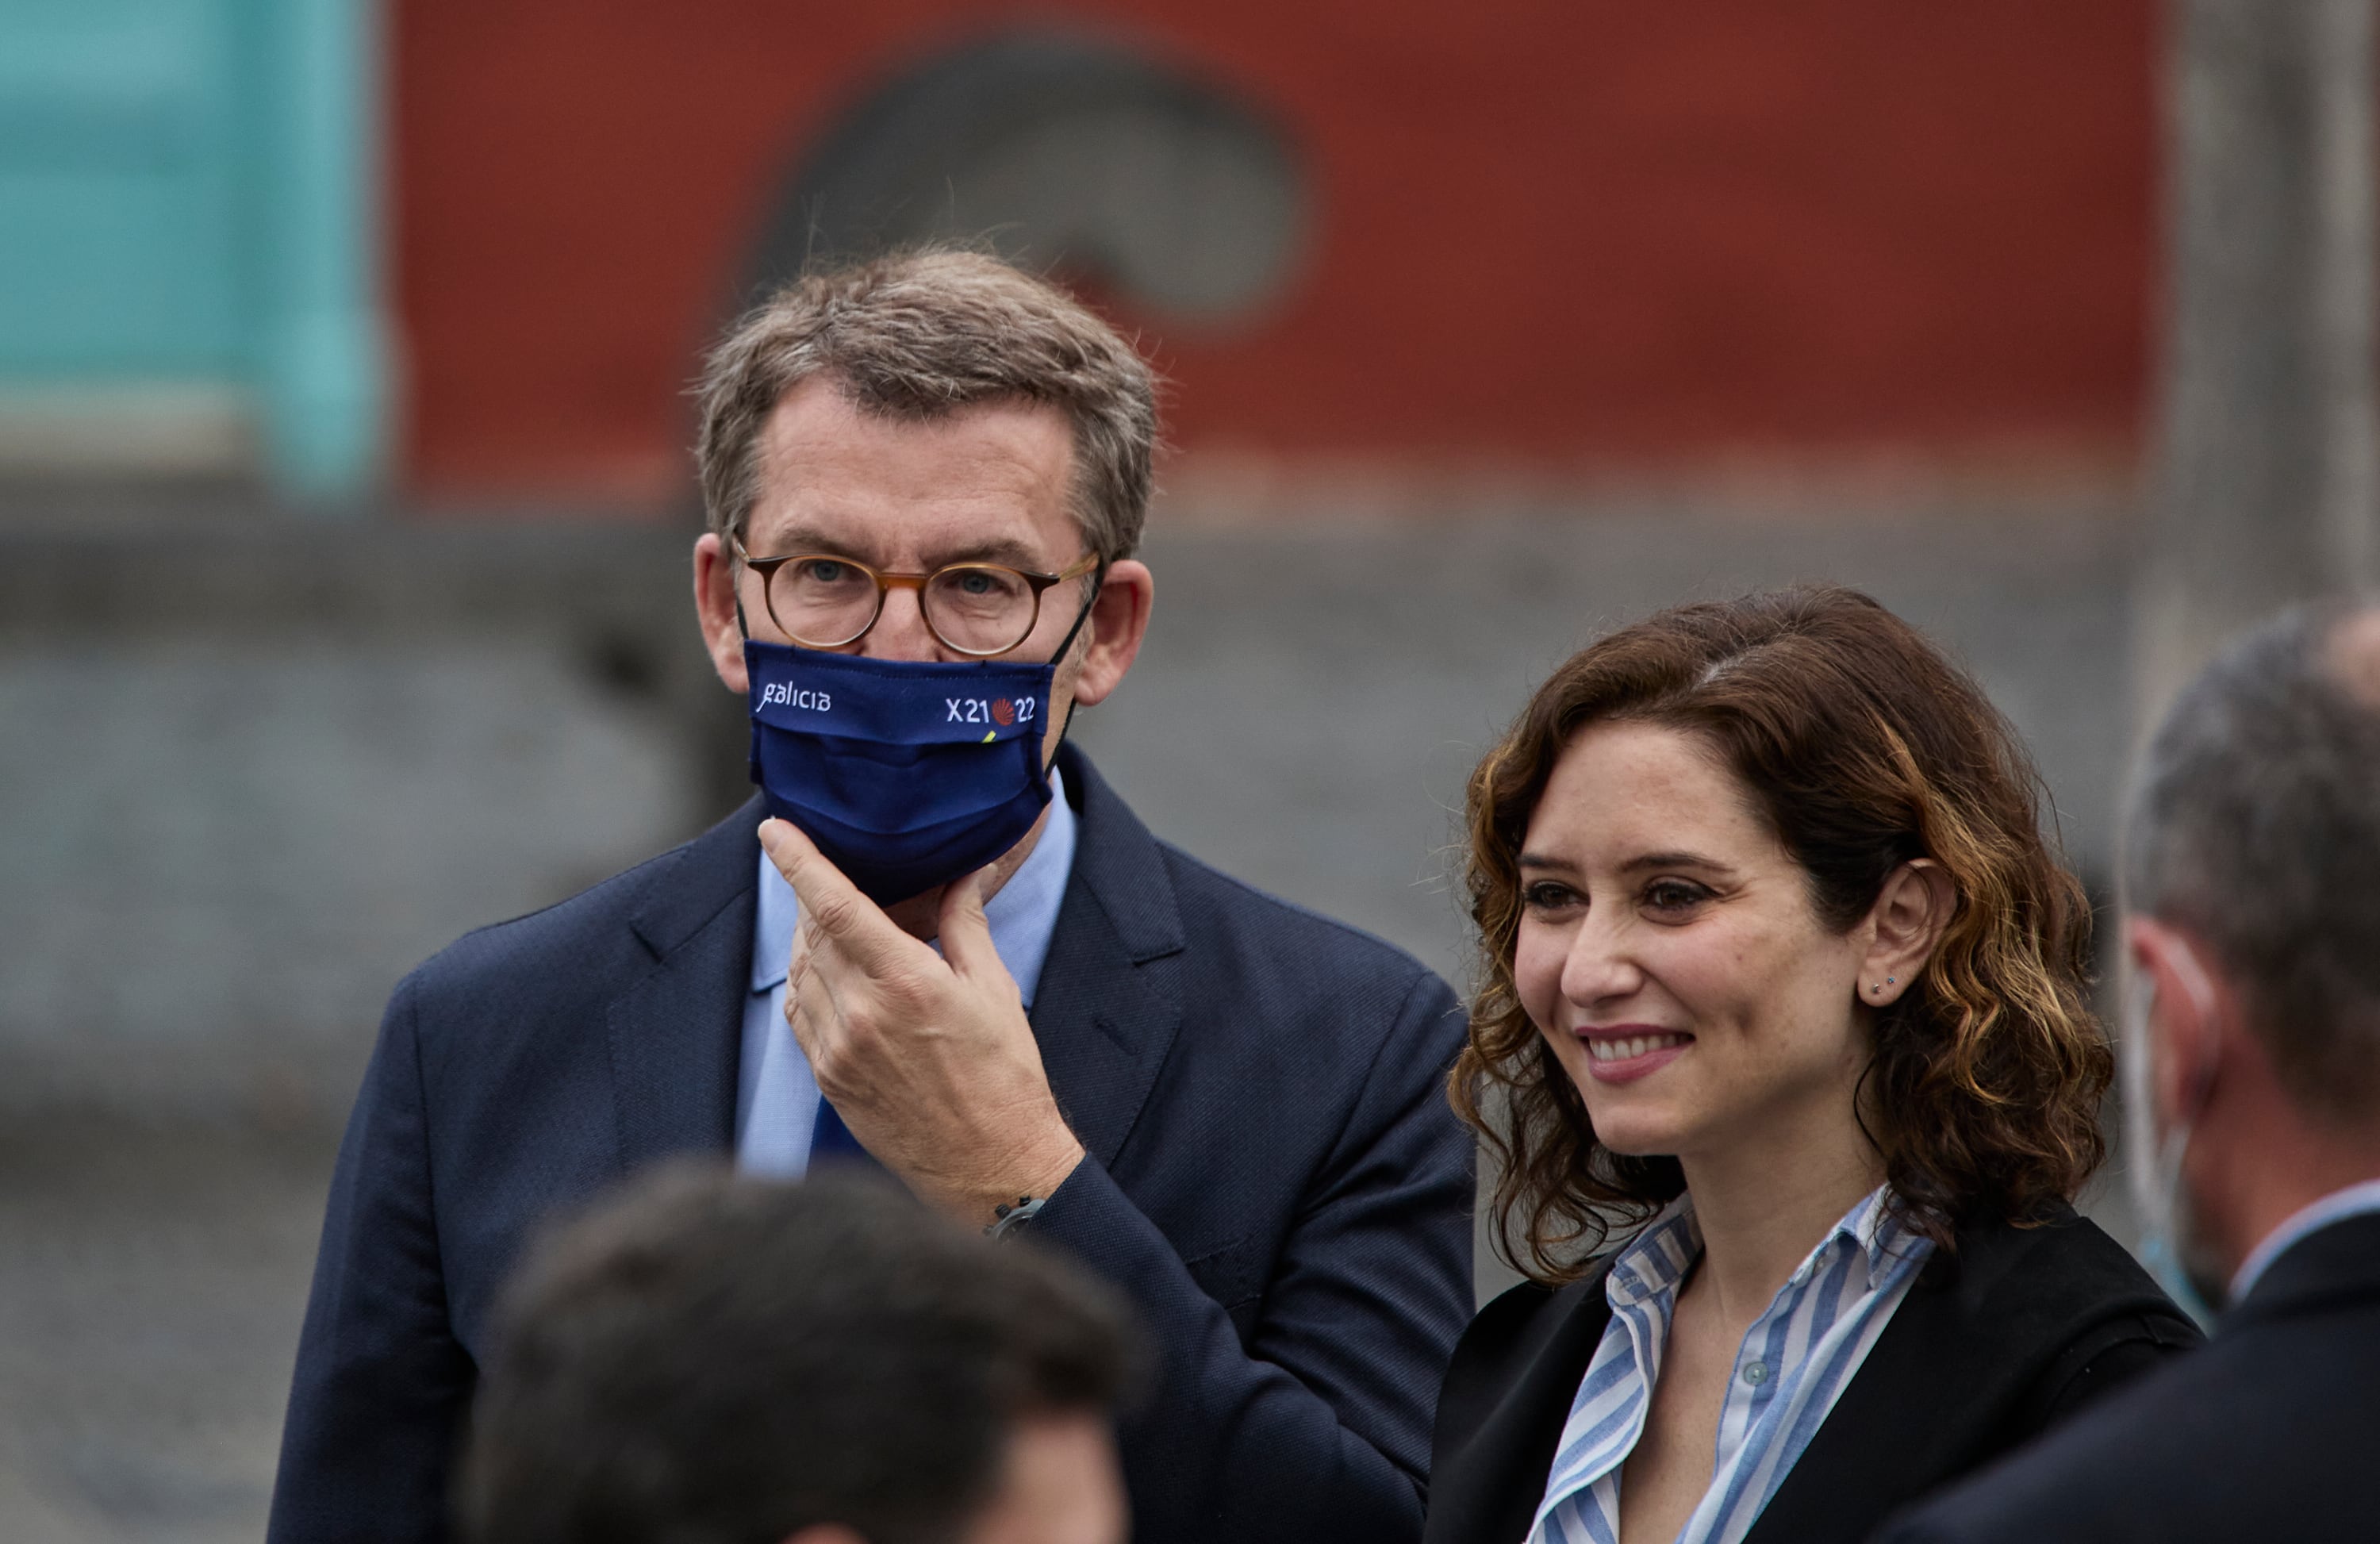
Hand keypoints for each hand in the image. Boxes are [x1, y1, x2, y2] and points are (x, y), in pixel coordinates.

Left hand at [759, 818, 1085, 1223]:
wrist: (991, 1167)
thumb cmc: (1005, 1079)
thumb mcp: (995, 991)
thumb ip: (966, 926)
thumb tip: (960, 876)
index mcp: (907, 983)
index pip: (836, 906)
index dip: (799, 862)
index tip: (775, 830)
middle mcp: (862, 1014)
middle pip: (813, 932)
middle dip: (813, 897)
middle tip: (827, 876)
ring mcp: (838, 1051)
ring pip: (800, 972)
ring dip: (809, 940)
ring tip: (836, 926)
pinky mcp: (829, 1080)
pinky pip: (799, 1016)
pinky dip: (807, 984)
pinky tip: (830, 977)